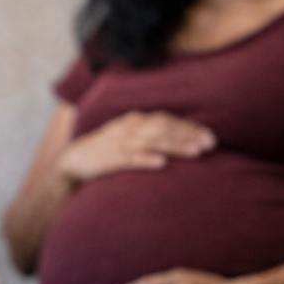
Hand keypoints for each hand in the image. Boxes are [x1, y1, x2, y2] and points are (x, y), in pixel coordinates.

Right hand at [56, 111, 215, 182]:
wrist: (73, 162)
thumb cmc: (106, 152)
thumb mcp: (128, 139)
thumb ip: (150, 137)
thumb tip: (179, 143)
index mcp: (135, 121)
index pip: (166, 120)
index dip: (189, 127)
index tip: (210, 137)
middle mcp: (130, 128)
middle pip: (163, 128)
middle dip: (188, 135)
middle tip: (210, 144)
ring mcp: (119, 143)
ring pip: (152, 141)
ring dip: (175, 146)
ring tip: (195, 152)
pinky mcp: (109, 159)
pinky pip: (130, 158)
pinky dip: (146, 160)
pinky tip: (161, 164)